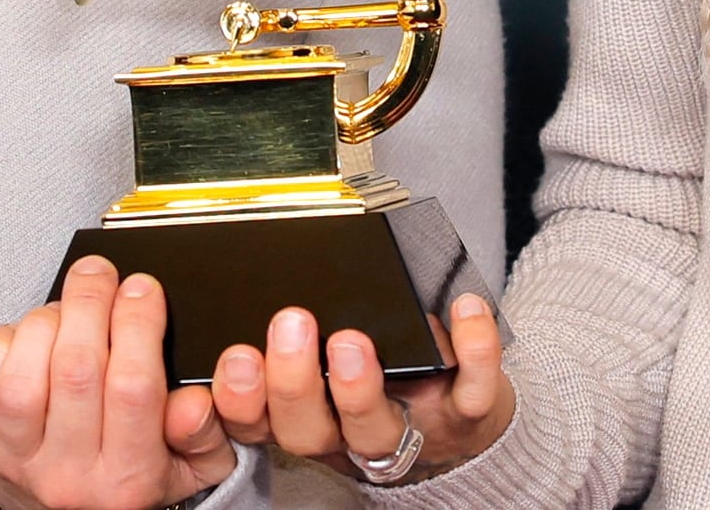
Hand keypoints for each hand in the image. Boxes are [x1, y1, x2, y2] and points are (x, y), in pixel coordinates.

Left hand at [0, 257, 235, 509]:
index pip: (133, 388)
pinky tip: (25, 340)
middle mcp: (70, 474)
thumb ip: (205, 431)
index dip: (138, 323)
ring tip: (65, 311)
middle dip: (90, 302)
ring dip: (45, 322)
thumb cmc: (130, 478)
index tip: (143, 288)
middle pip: (75, 370)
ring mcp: (18, 461)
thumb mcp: (189, 466)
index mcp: (129, 478)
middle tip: (100, 275)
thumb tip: (195, 399)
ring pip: (24, 375)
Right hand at [209, 293, 511, 485]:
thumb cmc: (386, 378)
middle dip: (293, 384)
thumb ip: (300, 337)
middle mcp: (348, 434)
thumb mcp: (330, 368)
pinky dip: (473, 351)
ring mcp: (408, 430)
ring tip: (352, 342)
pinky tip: (465, 309)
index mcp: (308, 415)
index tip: (236, 355)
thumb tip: (273, 274)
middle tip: (292, 326)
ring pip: (376, 430)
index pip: (256, 421)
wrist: (464, 422)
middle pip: (307, 432)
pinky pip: (472, 393)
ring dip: (360, 389)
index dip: (238, 399)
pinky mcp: (464, 419)